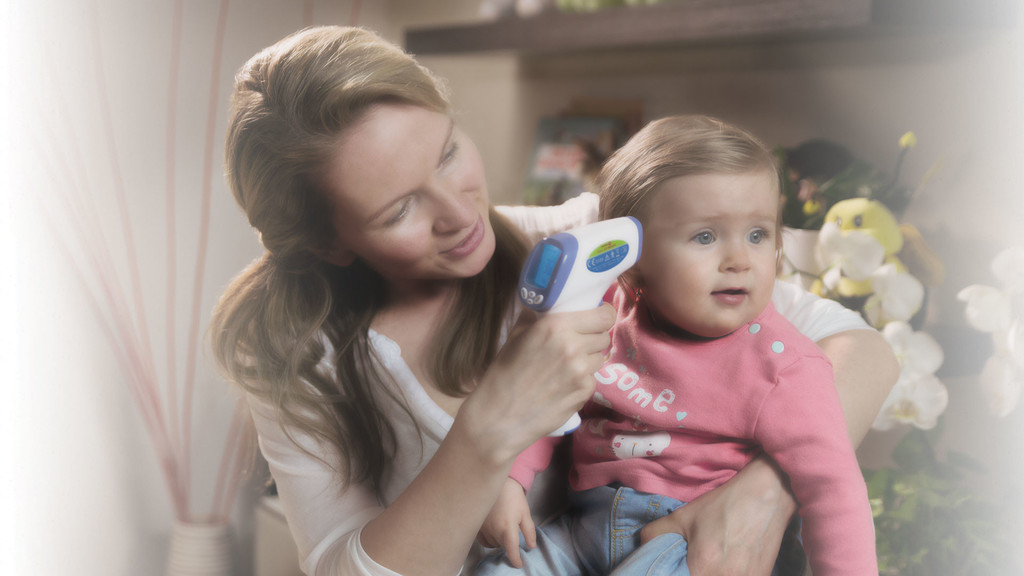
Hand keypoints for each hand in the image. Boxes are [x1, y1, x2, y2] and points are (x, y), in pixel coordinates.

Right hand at [462, 303, 614, 463]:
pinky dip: (581, 380)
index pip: (603, 315)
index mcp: (557, 325)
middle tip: (575, 345)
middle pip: (603, 336)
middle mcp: (573, 345)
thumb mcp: (516, 335)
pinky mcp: (584, 392)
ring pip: (599, 358)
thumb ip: (537, 316)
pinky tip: (562, 386)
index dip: (603, 316)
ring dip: (588, 359)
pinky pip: (592, 378)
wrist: (500, 416)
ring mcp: (582, 371)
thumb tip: (549, 303)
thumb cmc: (504, 373)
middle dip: (592, 338)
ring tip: (565, 367)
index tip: (596, 318)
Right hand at [477, 478, 536, 568]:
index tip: (518, 564)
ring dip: (499, 541)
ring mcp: (483, 528)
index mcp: (508, 528)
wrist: (495, 480)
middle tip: (512, 532)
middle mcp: (493, 531)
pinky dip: (489, 539)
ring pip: (492, 544)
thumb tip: (531, 546)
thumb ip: (529, 531)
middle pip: (502, 546)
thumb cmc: (512, 496)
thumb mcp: (525, 512)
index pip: (511, 550)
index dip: (515, 560)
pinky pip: (482, 540)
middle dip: (509, 544)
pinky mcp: (475, 525)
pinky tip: (493, 530)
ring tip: (503, 528)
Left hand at [639, 456, 796, 575]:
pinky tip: (726, 564)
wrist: (767, 497)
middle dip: (691, 573)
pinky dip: (728, 574)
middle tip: (691, 564)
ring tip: (710, 561)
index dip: (676, 574)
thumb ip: (656, 534)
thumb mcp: (683, 517)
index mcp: (702, 569)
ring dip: (709, 573)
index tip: (677, 568)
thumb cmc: (723, 506)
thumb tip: (643, 547)